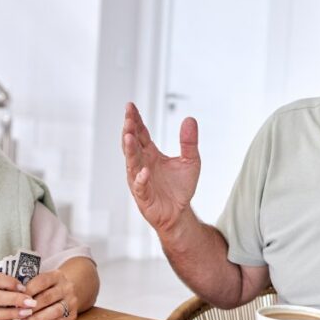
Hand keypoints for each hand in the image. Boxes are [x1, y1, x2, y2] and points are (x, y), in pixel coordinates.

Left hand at [19, 270, 77, 319]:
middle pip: (48, 297)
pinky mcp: (71, 316)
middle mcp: (67, 288)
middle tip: (16, 313)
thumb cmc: (46, 288)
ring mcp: (71, 302)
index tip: (15, 298)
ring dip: (36, 318)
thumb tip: (11, 298)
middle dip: (30, 307)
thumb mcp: (40, 282)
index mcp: (57, 276)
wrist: (67, 293)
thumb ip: (29, 287)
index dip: (28, 290)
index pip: (42, 281)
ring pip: (54, 311)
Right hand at [121, 102, 200, 233]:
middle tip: (128, 117)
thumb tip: (190, 119)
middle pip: (132, 144)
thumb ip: (189, 142)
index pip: (140, 133)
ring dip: (130, 150)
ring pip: (132, 163)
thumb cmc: (180, 187)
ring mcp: (140, 180)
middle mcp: (142, 164)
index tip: (130, 106)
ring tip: (129, 136)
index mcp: (150, 154)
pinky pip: (140, 187)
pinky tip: (144, 171)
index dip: (135, 120)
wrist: (179, 213)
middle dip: (129, 130)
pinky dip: (141, 179)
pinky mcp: (144, 196)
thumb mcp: (191, 161)